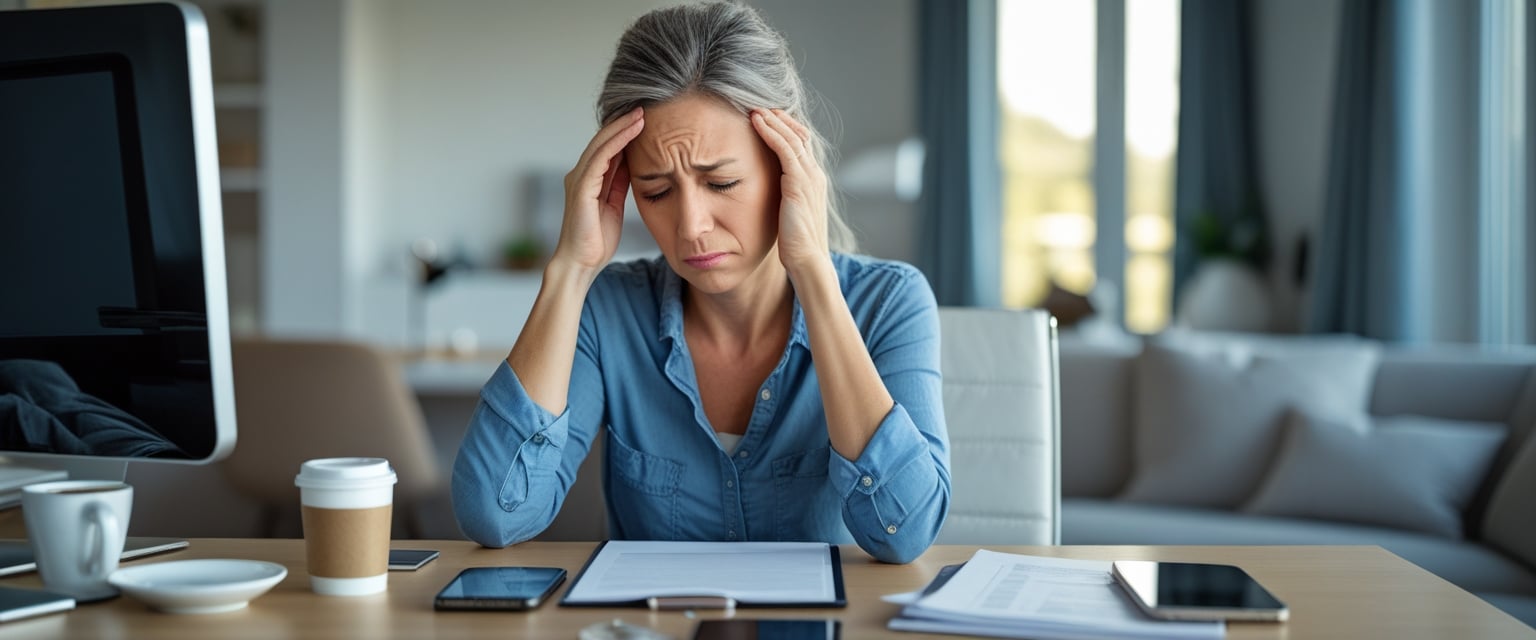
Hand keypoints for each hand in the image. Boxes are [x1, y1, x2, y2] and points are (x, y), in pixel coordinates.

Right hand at [550, 107, 644, 275]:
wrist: (581, 263)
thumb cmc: (597, 240)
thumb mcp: (613, 205)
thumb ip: (618, 184)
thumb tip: (632, 163)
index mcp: (589, 179)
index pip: (608, 148)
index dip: (625, 132)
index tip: (645, 119)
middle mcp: (580, 174)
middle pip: (603, 140)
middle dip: (623, 123)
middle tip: (645, 107)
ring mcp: (579, 179)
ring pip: (602, 144)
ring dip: (622, 127)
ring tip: (642, 113)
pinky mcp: (581, 187)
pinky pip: (601, 157)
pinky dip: (617, 142)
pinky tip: (632, 130)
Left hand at [751, 109, 831, 279]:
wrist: (807, 260)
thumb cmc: (795, 244)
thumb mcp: (789, 215)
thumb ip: (783, 198)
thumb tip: (769, 195)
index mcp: (813, 181)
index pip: (801, 145)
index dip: (785, 129)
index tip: (767, 118)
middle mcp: (815, 175)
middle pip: (799, 135)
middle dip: (780, 118)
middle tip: (760, 105)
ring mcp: (809, 177)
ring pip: (792, 138)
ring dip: (773, 120)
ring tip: (754, 108)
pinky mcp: (799, 183)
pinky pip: (784, 149)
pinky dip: (771, 132)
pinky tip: (757, 122)